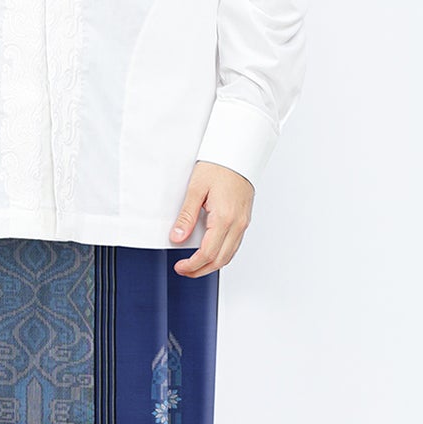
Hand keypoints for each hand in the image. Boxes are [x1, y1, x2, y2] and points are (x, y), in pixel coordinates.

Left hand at [170, 160, 252, 275]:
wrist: (237, 153)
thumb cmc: (218, 166)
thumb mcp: (195, 189)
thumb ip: (186, 216)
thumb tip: (177, 237)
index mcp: (224, 218)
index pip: (208, 253)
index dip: (192, 265)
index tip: (180, 267)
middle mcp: (237, 223)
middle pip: (220, 259)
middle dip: (201, 270)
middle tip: (184, 271)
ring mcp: (243, 223)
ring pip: (230, 255)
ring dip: (212, 264)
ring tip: (195, 265)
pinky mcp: (244, 219)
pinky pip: (234, 245)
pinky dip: (222, 254)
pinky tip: (210, 252)